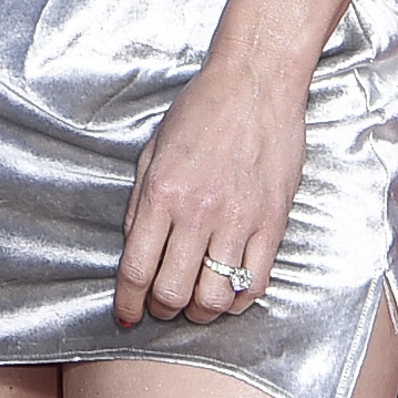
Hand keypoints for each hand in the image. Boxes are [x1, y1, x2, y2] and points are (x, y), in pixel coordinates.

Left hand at [117, 53, 306, 327]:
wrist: (256, 82)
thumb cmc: (203, 108)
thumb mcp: (153, 149)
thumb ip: (140, 202)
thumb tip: (133, 247)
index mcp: (162, 192)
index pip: (137, 267)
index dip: (127, 301)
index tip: (126, 315)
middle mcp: (198, 211)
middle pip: (173, 291)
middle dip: (161, 309)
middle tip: (161, 306)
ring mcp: (238, 219)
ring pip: (213, 297)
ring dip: (199, 313)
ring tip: (195, 304)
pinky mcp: (272, 222)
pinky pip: (254, 283)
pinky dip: (236, 301)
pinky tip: (227, 293)